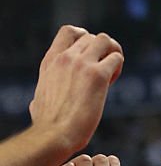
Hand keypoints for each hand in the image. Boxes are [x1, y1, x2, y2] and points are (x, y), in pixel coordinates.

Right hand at [29, 26, 123, 154]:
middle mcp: (65, 58)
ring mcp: (81, 64)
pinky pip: (117, 58)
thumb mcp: (39, 100)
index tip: (88, 55)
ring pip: (106, 40)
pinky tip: (111, 82)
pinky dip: (118, 67)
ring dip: (112, 53)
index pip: (68, 31)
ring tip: (109, 73)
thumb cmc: (47, 125)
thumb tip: (37, 104)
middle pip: (92, 36)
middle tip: (101, 71)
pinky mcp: (98, 75)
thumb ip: (44, 94)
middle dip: (101, 51)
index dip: (84, 37)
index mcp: (50, 61)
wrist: (54, 135)